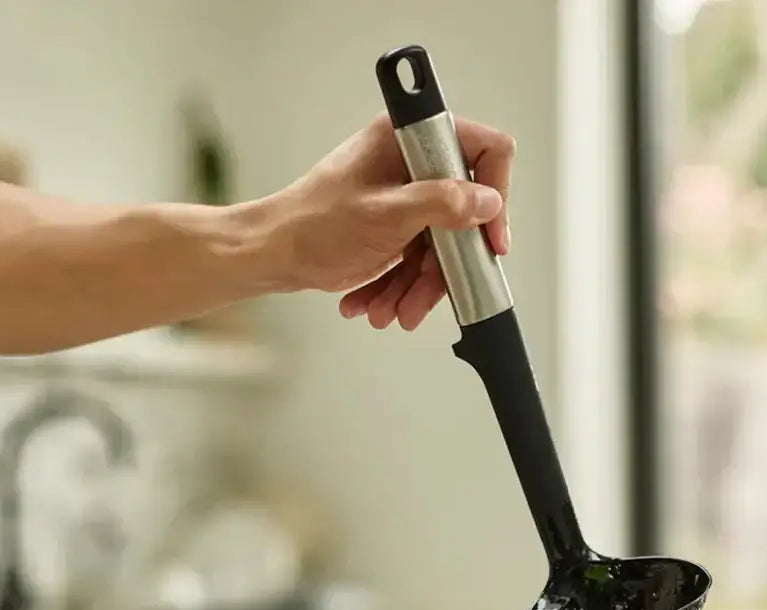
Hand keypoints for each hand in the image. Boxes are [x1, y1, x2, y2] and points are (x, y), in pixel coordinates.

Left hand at [267, 113, 514, 330]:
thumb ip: (443, 204)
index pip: (482, 151)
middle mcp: (410, 163)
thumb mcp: (386, 216)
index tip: (489, 240)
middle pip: (461, 215)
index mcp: (408, 140)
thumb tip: (486, 202)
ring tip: (392, 312)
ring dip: (417, 287)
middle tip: (423, 299)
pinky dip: (400, 287)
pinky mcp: (393, 227)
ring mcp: (402, 197)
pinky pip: (415, 260)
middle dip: (441, 267)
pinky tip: (374, 305)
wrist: (271, 255)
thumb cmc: (312, 225)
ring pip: (439, 246)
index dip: (495, 195)